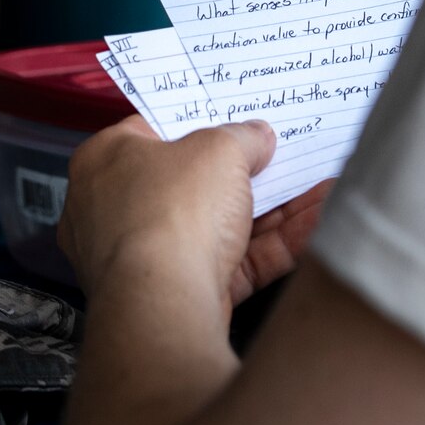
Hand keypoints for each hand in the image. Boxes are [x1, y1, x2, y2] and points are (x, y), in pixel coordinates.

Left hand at [60, 115, 332, 305]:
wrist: (166, 306)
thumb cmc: (170, 213)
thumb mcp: (217, 149)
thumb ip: (242, 137)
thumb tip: (258, 136)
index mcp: (105, 162)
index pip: (153, 132)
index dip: (198, 123)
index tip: (235, 118)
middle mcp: (117, 211)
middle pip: (193, 183)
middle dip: (246, 172)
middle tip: (284, 152)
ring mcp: (150, 260)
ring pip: (221, 226)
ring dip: (276, 208)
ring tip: (320, 184)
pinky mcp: (184, 297)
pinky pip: (237, 263)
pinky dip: (278, 244)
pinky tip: (319, 221)